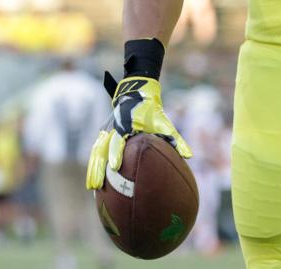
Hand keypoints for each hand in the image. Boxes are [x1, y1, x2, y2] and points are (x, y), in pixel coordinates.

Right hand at [85, 73, 191, 189]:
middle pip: (102, 148)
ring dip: (93, 168)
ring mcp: (106, 130)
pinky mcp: (103, 133)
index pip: (118, 139)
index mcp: (127, 123)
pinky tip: (94, 180)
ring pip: (96, 151)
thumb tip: (188, 156)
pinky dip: (94, 164)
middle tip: (98, 184)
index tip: (115, 167)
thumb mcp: (164, 122)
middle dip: (99, 166)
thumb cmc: (151, 110)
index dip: (115, 153)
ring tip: (92, 187)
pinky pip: (96, 150)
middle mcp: (114, 127)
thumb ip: (175, 139)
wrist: (136, 93)